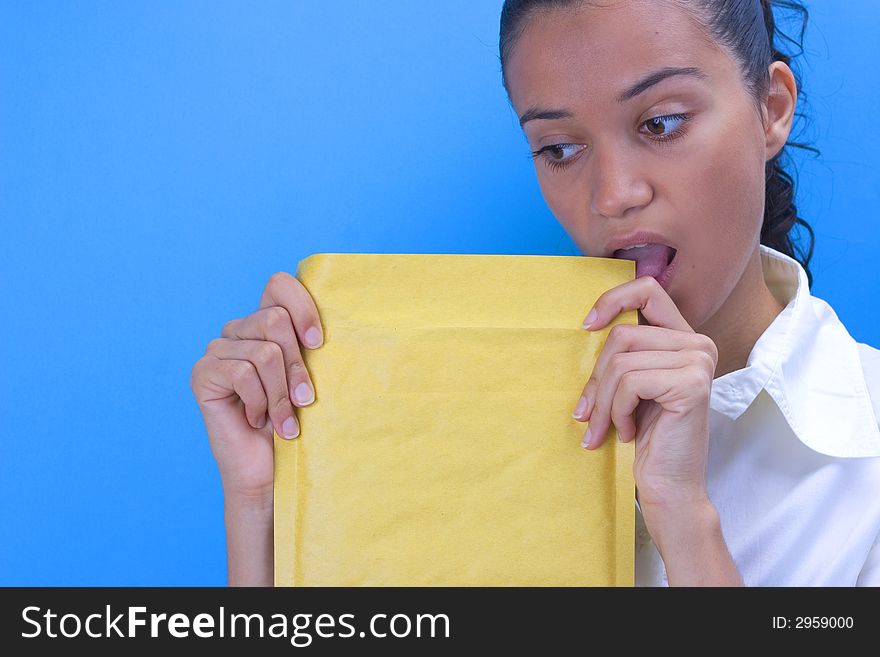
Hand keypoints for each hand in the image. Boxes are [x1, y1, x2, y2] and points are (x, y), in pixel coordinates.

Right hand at [190, 271, 323, 499]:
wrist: (269, 471)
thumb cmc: (295, 424)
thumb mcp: (309, 378)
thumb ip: (309, 346)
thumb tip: (323, 329)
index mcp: (265, 324)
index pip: (279, 285)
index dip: (303, 307)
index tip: (319, 343)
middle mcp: (238, 331)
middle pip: (275, 320)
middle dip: (298, 365)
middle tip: (304, 400)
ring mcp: (217, 351)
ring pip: (264, 352)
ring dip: (281, 393)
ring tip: (285, 420)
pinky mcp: (202, 374)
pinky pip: (242, 373)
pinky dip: (259, 402)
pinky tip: (257, 420)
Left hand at [571, 275, 718, 508]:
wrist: (669, 485)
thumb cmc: (647, 436)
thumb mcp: (631, 386)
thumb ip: (623, 353)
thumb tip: (588, 324)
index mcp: (684, 338)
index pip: (648, 291)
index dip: (612, 300)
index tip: (586, 326)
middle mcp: (698, 344)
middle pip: (621, 335)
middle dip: (596, 378)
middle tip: (587, 412)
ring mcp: (698, 361)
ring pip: (621, 362)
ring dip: (602, 401)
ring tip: (604, 428)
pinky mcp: (691, 383)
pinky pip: (630, 382)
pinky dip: (617, 411)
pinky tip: (629, 432)